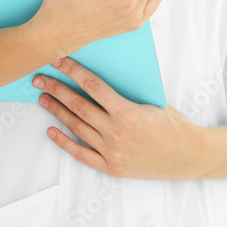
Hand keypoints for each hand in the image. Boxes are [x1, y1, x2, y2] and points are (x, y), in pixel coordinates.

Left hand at [31, 56, 202, 179]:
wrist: (187, 155)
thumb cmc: (172, 123)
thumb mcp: (150, 99)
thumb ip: (124, 91)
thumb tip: (97, 74)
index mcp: (127, 111)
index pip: (92, 86)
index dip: (73, 71)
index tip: (58, 59)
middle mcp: (116, 132)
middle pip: (78, 106)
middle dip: (57, 89)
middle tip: (39, 77)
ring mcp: (112, 151)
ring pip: (77, 127)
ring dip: (57, 111)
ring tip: (42, 98)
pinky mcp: (112, 167)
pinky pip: (82, 154)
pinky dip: (65, 142)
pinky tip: (52, 130)